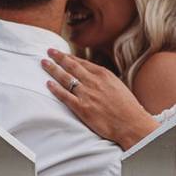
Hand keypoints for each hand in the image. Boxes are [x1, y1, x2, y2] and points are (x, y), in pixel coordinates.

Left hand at [41, 48, 159, 150]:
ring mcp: (87, 94)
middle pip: (71, 66)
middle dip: (58, 57)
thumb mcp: (117, 85)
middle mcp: (93, 81)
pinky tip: (48, 83)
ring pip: (65, 78)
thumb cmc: (127, 107)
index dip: (69, 57)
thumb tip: (93, 74)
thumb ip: (103, 79)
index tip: (60, 52)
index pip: (81, 62)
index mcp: (103, 74)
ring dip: (53, 69)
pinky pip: (65, 96)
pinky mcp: (82, 108)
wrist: (131, 124)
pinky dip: (55, 88)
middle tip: (49, 51)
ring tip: (44, 63)